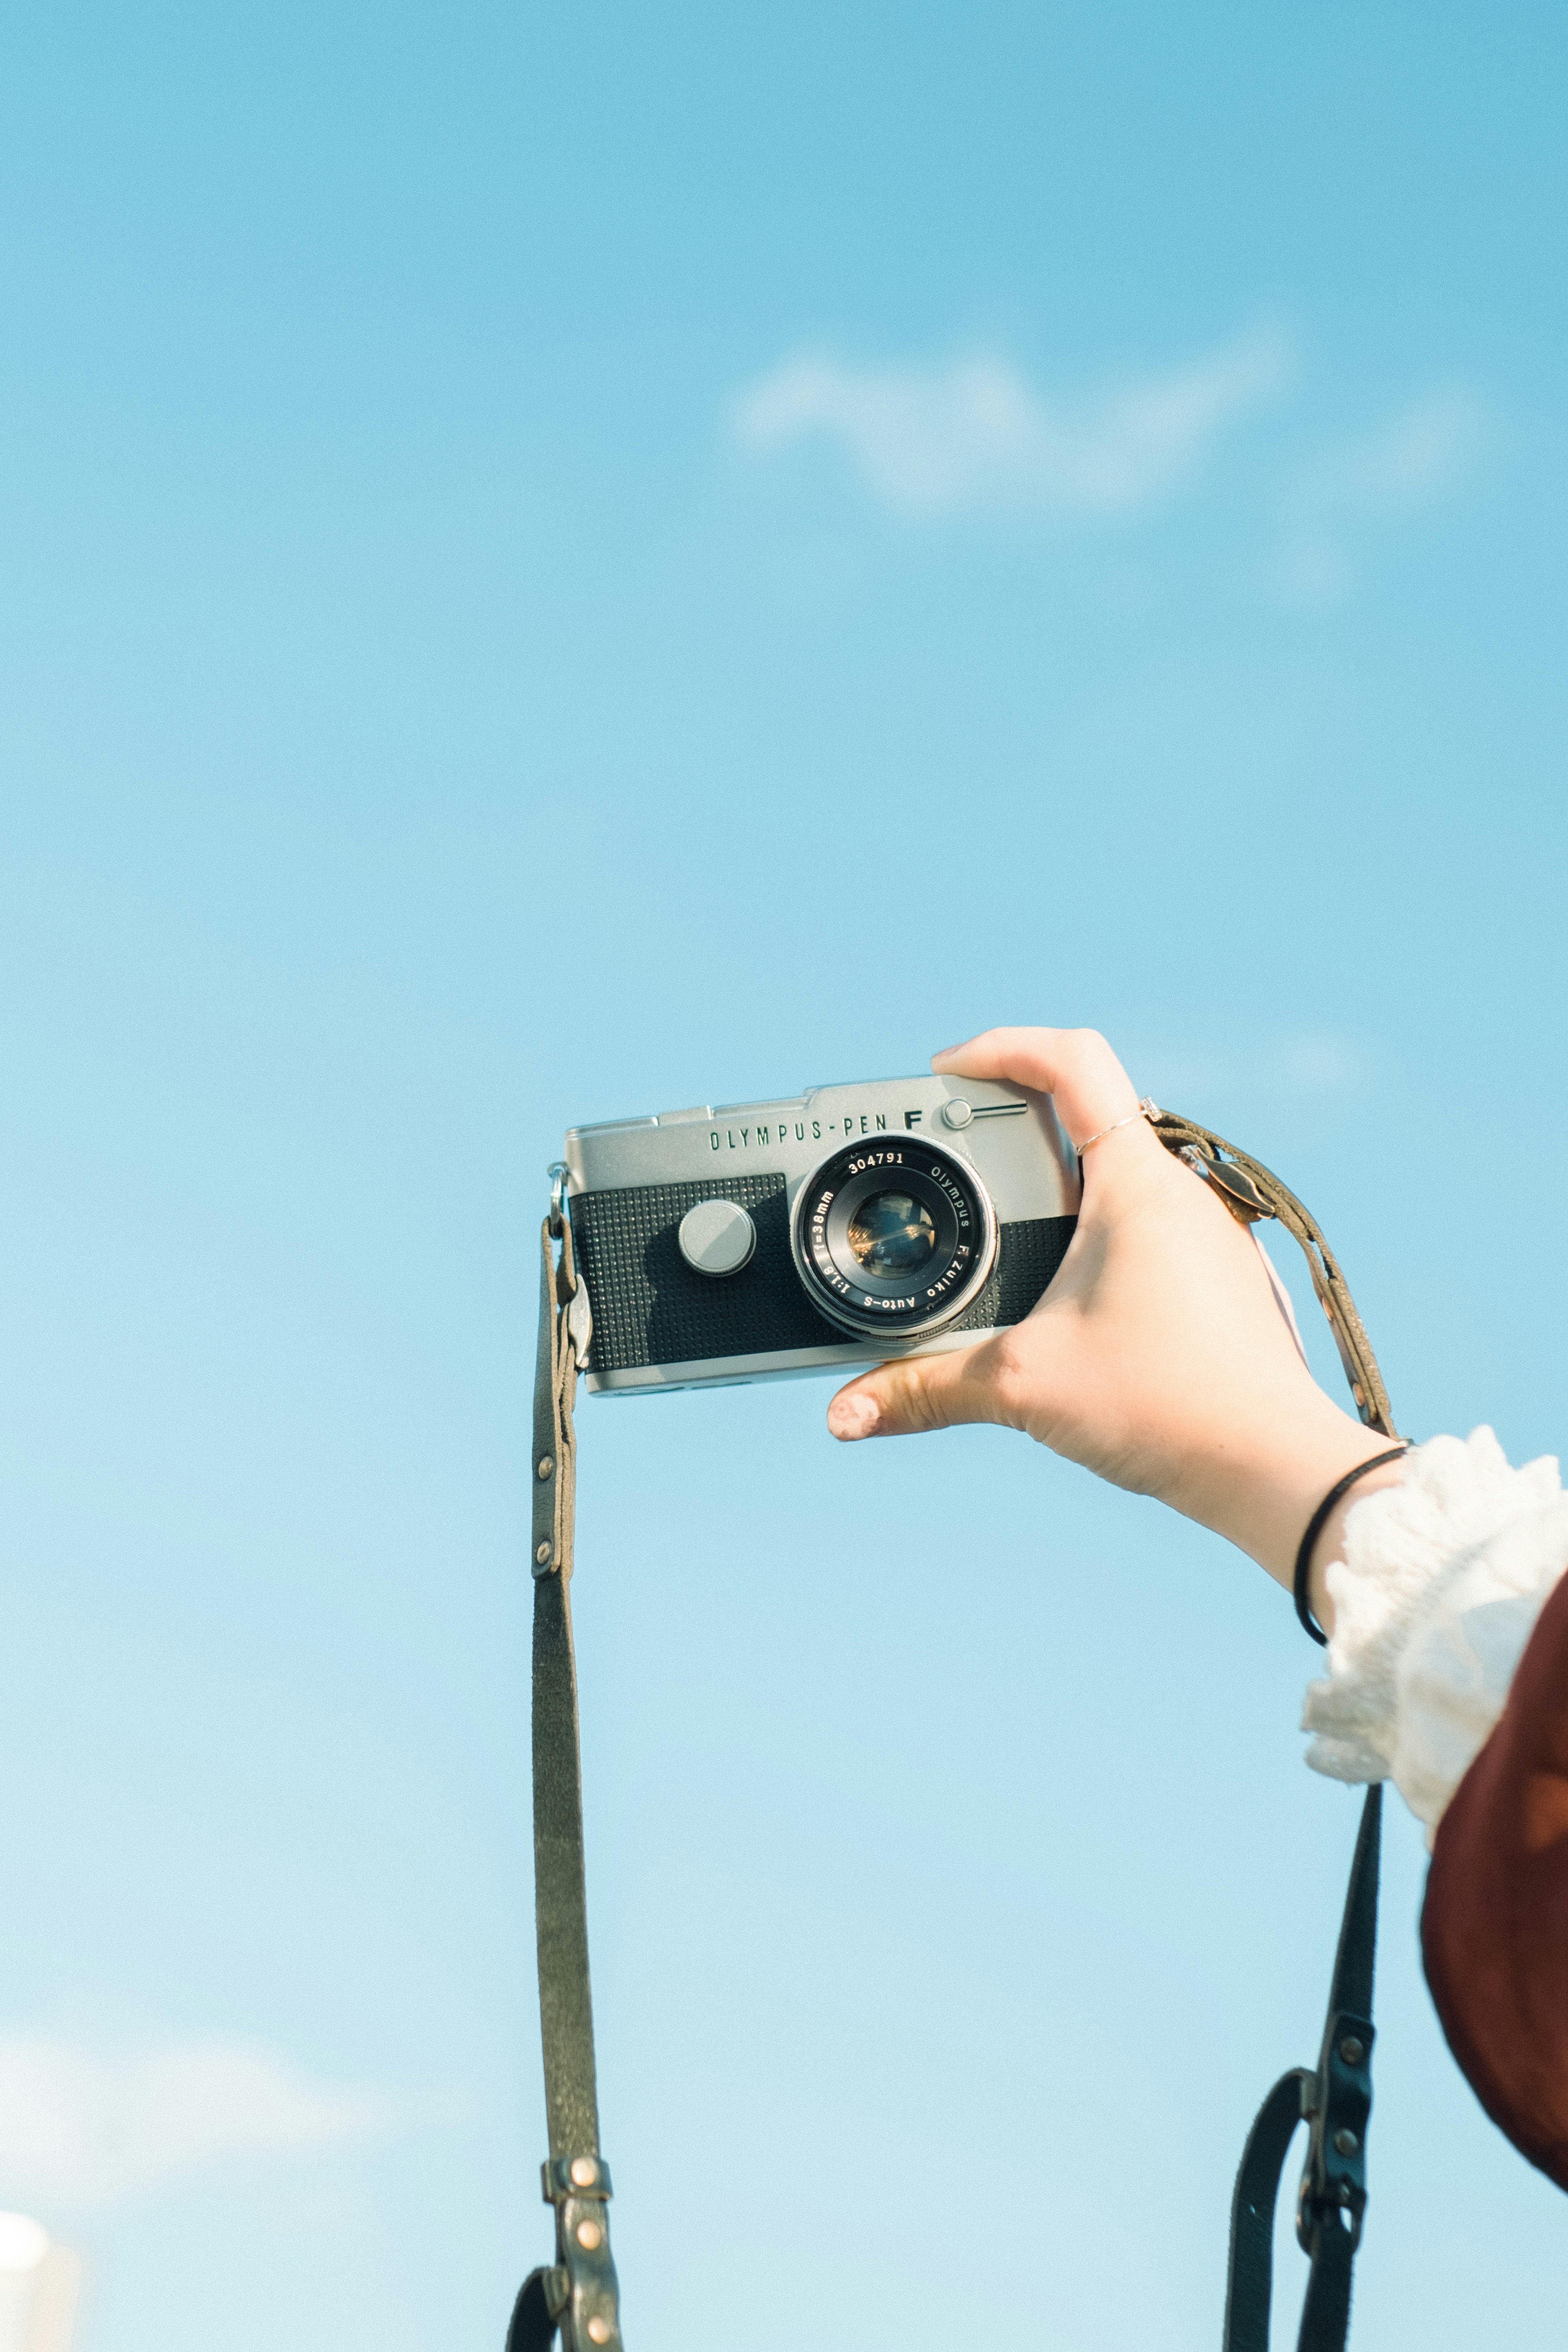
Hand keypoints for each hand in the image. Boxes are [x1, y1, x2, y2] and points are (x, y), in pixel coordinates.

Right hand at [826, 1028, 1400, 1621]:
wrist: (1274, 1465)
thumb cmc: (1169, 1407)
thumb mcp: (1023, 1387)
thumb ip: (925, 1390)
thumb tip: (847, 1411)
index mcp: (1135, 1181)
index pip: (1071, 1059)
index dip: (1000, 1047)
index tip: (947, 1074)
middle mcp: (1180, 1190)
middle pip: (1089, 1108)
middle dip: (1012, 1116)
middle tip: (952, 1146)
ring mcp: (1206, 1230)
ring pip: (1119, 1166)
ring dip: (1054, 1175)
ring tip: (994, 1212)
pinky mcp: (1217, 1274)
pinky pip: (1145, 1218)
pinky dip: (1090, 1225)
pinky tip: (1058, 1279)